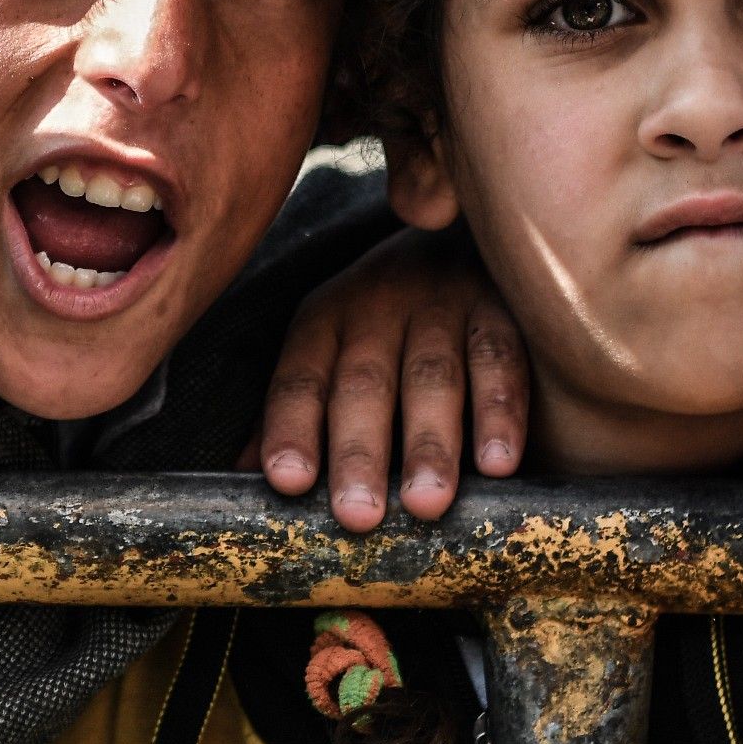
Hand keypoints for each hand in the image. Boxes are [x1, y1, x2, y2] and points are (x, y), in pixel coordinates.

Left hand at [254, 228, 527, 526]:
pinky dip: (500, 412)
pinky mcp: (499, 304)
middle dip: (359, 451)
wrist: (460, 228)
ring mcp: (441, 303)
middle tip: (358, 515)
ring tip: (426, 503)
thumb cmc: (384, 316)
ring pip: (432, 378)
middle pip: (364, 383)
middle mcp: (376, 305)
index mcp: (324, 319)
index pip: (300, 378)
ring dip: (430, 443)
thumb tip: (242, 481)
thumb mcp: (330, 346)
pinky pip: (499, 359)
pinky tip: (499, 464)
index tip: (288, 481)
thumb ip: (293, 410)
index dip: (291, 427)